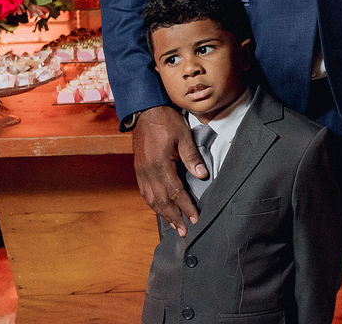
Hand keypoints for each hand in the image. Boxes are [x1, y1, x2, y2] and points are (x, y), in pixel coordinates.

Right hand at [132, 105, 202, 236]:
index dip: (186, 207)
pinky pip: (145, 193)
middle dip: (174, 217)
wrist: (144, 111)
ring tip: (175, 226)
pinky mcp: (139, 170)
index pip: (175, 191)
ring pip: (152, 199)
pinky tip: (161, 210)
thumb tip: (202, 174)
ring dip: (163, 214)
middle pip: (162, 201)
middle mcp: (147, 172)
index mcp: (159, 164)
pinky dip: (154, 204)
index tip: (195, 218)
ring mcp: (141, 172)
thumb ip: (191, 155)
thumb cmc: (166, 120)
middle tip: (185, 231)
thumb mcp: (183, 134)